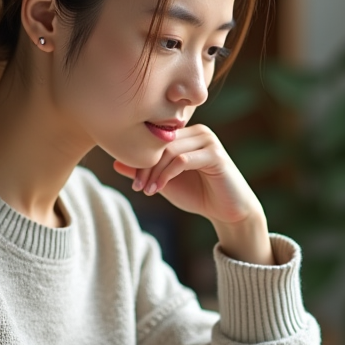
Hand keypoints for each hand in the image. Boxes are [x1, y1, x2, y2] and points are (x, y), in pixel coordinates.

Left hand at [113, 124, 273, 264]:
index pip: (156, 139)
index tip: (134, 182)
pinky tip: (158, 189)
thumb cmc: (199, 195)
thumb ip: (145, 171)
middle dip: (145, 167)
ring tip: (147, 190)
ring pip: (170, 151)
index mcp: (187, 134)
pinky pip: (182, 160)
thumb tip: (115, 163)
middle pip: (161, 144)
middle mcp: (198, 132)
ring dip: (154, 173)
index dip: (141, 159)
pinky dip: (166, 175)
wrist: (229, 212)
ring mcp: (208, 141)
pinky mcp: (215, 155)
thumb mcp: (165, 183)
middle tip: (138, 187)